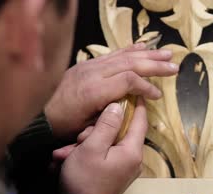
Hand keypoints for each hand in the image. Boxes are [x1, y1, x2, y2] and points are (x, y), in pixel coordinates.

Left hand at [45, 43, 177, 138]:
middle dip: (154, 65)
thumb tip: (132, 105)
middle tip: (174, 67)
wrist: (39, 115)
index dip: (146, 87)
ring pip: (122, 55)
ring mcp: (89, 66)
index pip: (129, 80)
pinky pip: (111, 54)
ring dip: (146, 54)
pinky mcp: (86, 64)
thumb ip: (111, 115)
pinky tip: (142, 47)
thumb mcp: (88, 127)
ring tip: (166, 54)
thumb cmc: (64, 126)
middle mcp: (93, 73)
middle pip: (130, 63)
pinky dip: (129, 50)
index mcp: (94, 91)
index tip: (157, 96)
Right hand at [57, 97, 147, 193]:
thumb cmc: (85, 179)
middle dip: (95, 131)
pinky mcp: (113, 174)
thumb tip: (118, 106)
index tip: (134, 90)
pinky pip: (103, 156)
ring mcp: (123, 167)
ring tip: (66, 153)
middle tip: (79, 138)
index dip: (138, 105)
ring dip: (86, 143)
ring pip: (106, 144)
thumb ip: (106, 125)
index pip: (140, 121)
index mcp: (132, 151)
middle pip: (118, 132)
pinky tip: (68, 158)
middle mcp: (132, 159)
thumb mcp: (92, 147)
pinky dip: (87, 154)